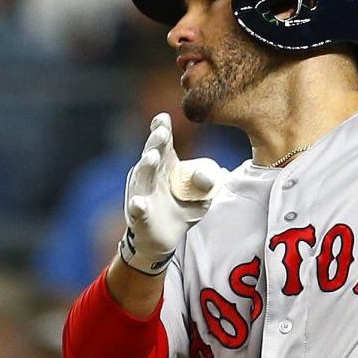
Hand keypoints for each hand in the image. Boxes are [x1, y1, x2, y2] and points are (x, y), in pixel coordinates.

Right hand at [118, 113, 223, 276]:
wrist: (163, 239)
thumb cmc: (179, 211)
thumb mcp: (201, 198)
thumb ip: (209, 185)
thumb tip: (220, 172)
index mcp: (164, 166)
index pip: (162, 144)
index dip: (161, 129)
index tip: (163, 118)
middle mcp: (149, 175)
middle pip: (151, 154)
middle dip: (156, 142)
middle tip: (163, 132)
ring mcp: (141, 193)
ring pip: (142, 177)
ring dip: (146, 166)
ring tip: (153, 156)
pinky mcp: (139, 214)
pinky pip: (137, 209)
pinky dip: (137, 206)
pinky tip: (139, 203)